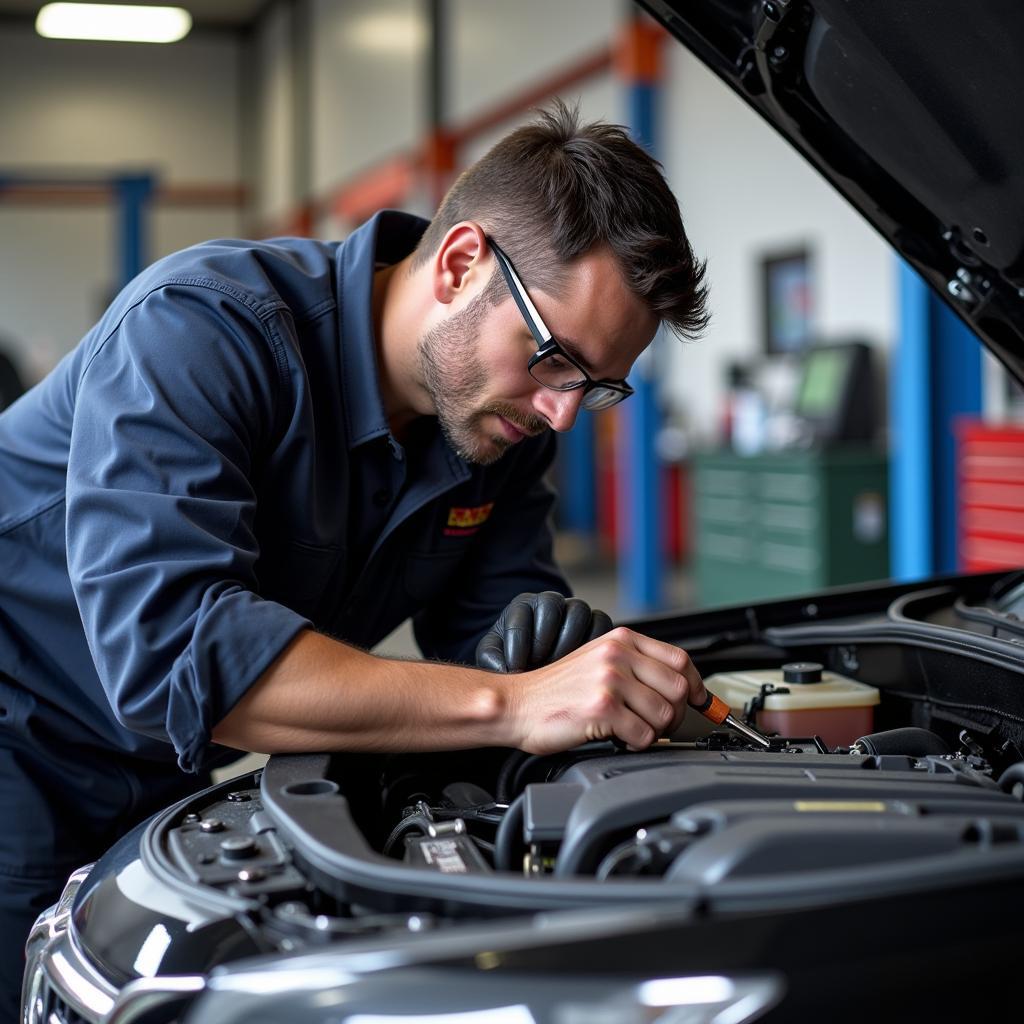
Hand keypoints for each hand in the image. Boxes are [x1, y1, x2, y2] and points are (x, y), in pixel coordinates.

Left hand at [476, 591, 613, 672]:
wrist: (537, 665)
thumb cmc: (513, 660)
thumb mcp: (494, 658)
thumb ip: (492, 660)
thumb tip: (506, 670)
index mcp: (522, 606)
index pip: (521, 614)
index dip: (518, 644)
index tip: (515, 669)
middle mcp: (549, 602)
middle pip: (551, 604)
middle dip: (544, 639)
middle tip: (538, 665)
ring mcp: (574, 609)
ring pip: (579, 611)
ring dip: (569, 641)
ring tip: (560, 668)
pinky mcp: (596, 622)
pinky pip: (601, 623)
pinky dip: (593, 643)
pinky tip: (581, 667)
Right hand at [505, 626, 707, 754]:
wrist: (517, 705)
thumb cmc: (555, 690)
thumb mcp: (597, 661)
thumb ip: (635, 666)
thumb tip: (681, 687)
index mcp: (620, 640)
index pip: (680, 659)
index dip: (696, 684)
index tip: (698, 701)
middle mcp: (617, 655)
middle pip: (679, 688)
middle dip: (674, 713)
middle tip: (656, 722)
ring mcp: (610, 680)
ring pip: (664, 714)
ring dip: (653, 731)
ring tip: (630, 729)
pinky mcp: (603, 708)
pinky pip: (644, 735)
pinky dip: (636, 743)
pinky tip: (618, 737)